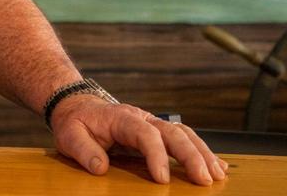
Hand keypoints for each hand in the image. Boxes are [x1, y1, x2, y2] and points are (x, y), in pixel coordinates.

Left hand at [50, 94, 227, 184]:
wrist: (77, 106)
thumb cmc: (74, 122)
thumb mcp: (69, 135)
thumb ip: (84, 150)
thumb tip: (101, 167)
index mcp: (121, 118)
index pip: (145, 134)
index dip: (157, 155)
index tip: (163, 179)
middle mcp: (142, 117)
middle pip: (173, 132)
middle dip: (191, 156)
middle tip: (204, 180)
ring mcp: (152, 123)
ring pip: (184, 134)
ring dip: (202, 153)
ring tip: (216, 175)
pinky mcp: (157, 131)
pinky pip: (184, 138)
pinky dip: (201, 151)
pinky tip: (217, 166)